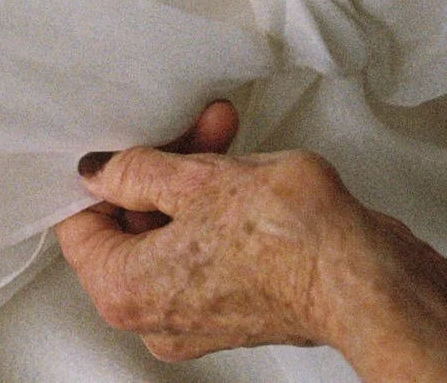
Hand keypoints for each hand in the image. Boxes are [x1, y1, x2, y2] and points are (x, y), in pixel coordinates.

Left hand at [56, 105, 446, 377]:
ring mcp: (199, 317)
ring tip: (221, 132)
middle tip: (186, 128)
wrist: (368, 280)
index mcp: (124, 292)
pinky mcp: (240, 307)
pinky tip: (243, 167)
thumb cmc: (289, 241)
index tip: (121, 142)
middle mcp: (155, 317)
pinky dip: (219, 209)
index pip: (78, 226)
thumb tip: (103, 169)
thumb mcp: (197, 179)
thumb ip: (137, 170)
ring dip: (194, 178)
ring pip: (172, 234)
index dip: (100, 174)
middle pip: (128, 228)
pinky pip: (209, 249)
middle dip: (158, 166)